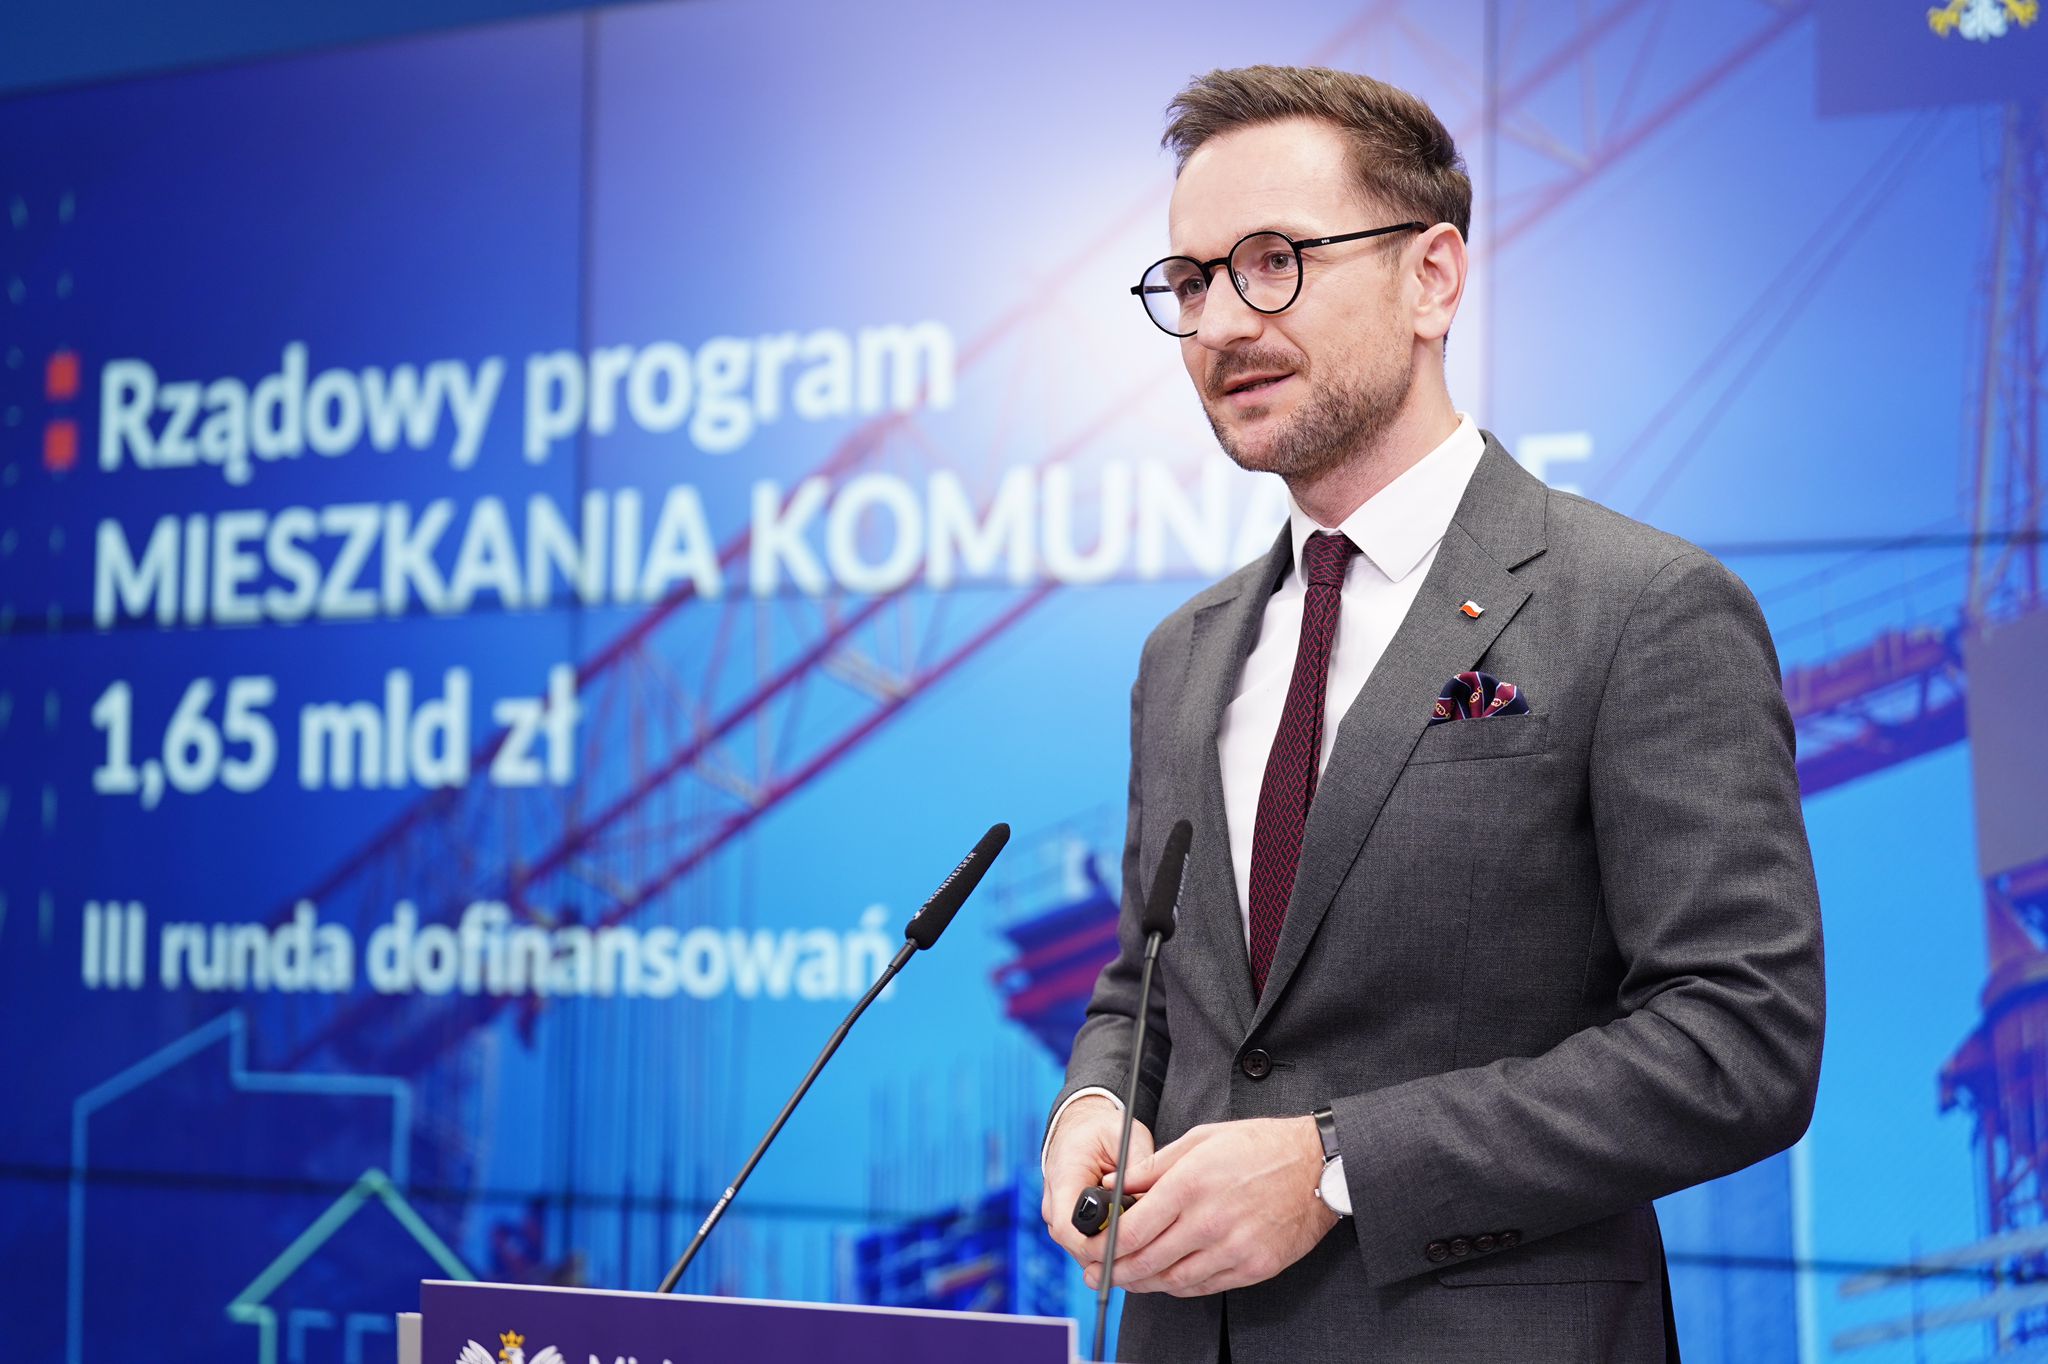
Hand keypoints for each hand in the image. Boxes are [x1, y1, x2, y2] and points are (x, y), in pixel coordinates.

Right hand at [1041, 1095, 1152, 1268]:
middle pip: (1076, 1248)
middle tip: (1147, 1256)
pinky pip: (1087, 1249)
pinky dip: (1109, 1251)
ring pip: (1083, 1253)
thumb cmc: (1102, 1130)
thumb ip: (1139, 1165)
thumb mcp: (1125, 1136)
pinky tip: (1136, 1249)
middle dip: (1111, 1256)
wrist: (1081, 1127)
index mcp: (1063, 1178)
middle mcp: (1054, 1203)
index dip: (1096, 1246)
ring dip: (1112, 1256)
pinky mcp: (1069, 1225)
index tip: (1126, 1249)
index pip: (1067, 1228)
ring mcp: (1058, 1217)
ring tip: (1146, 1252)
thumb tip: (1154, 1199)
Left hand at [1084, 1116, 1338, 1296]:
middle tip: (1097, 1271)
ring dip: (1144, 1283)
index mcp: (1191, 1184)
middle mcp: (1209, 1221)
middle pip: (1147, 1260)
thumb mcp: (1200, 1139)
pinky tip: (1166, 1278)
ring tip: (1126, 1278)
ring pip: (1174, 1280)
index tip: (1091, 1246)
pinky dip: (1179, 1286)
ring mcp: (1233, 1249)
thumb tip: (1114, 1184)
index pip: (1133, 1228)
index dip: (1105, 1244)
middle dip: (1114, 1270)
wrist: (1319, 1166)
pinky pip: (1205, 1286)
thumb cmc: (1260, 1146)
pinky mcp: (1254, 1268)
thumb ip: (1152, 1167)